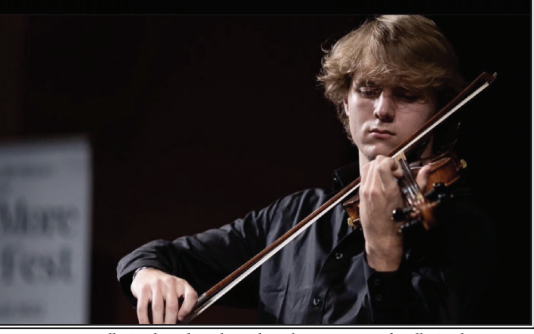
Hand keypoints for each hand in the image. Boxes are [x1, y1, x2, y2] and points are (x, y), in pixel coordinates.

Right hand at [131, 267, 197, 323]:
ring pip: (158, 307)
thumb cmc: (165, 287)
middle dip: (170, 321)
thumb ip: (183, 303)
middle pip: (172, 306)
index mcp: (182, 284)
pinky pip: (143, 306)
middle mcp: (170, 283)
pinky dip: (144, 318)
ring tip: (158, 328)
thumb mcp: (178, 290)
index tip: (181, 319)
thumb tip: (181, 320)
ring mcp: (156, 285)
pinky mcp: (144, 289)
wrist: (148, 273)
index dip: (188, 309)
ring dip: (158, 322)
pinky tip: (146, 324)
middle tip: (168, 328)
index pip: (191, 296)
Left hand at [359, 155, 429, 270]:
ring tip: (387, 176)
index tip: (398, 171)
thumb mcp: (411, 204)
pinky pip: (364, 176)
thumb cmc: (398, 224)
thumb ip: (419, 182)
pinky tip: (380, 182)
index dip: (391, 162)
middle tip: (394, 174)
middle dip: (386, 163)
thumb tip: (427, 168)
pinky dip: (372, 174)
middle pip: (375, 163)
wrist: (382, 239)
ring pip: (367, 167)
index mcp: (388, 192)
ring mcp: (365, 192)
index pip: (382, 165)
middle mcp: (373, 190)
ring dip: (378, 167)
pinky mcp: (360, 195)